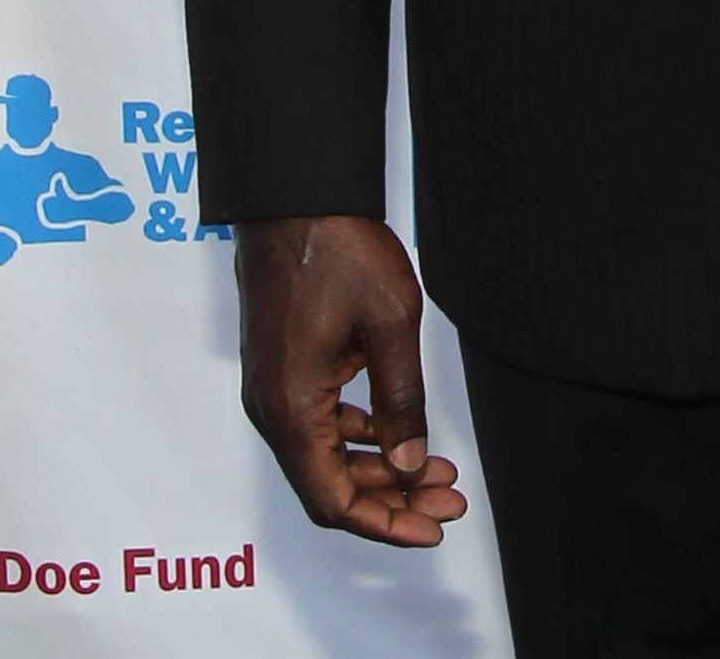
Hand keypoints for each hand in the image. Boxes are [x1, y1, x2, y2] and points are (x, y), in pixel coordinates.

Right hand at [235, 216, 466, 546]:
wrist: (293, 192)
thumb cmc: (335, 246)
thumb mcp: (390, 323)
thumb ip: (400, 399)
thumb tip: (410, 462)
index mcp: (291, 407)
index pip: (333, 499)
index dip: (384, 523)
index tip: (429, 526)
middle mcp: (272, 406)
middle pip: (329, 483)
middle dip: (391, 498)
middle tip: (447, 497)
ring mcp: (273, 384)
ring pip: (324, 452)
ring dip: (378, 465)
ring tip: (435, 467)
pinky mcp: (281, 363)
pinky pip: (317, 419)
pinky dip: (358, 433)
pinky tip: (397, 428)